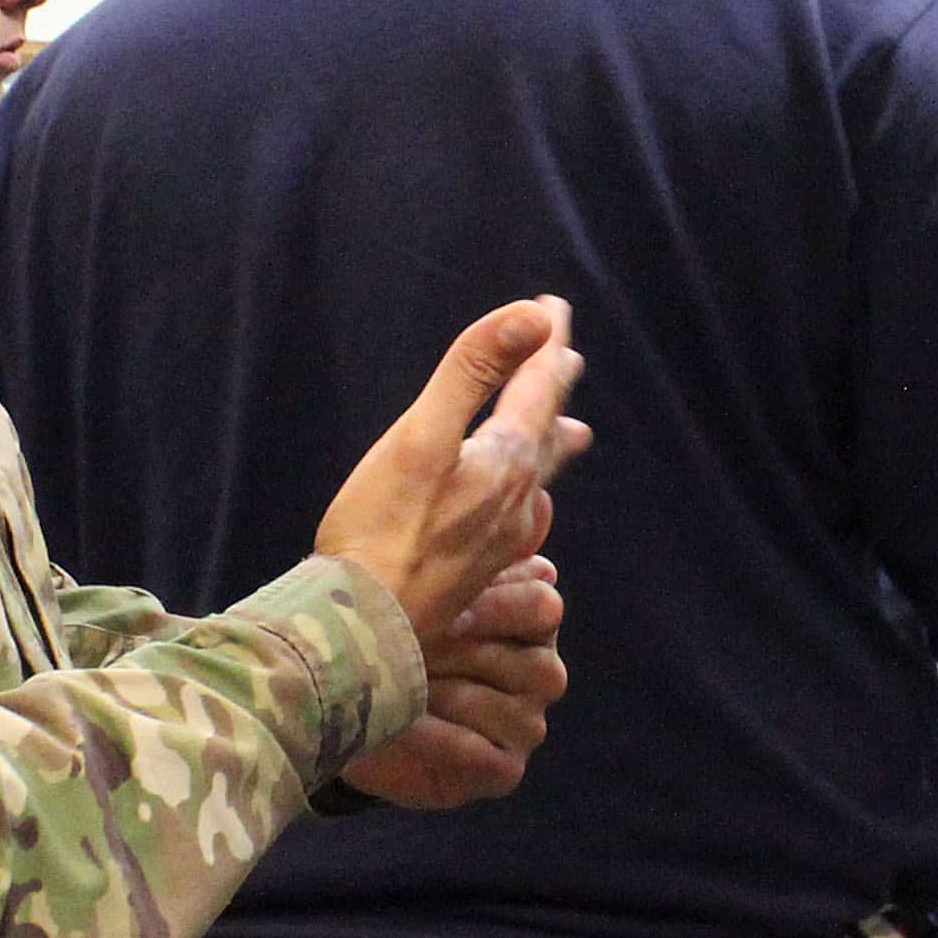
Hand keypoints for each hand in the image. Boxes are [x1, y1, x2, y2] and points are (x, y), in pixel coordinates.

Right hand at [318, 299, 588, 638]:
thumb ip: (473, 370)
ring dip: (552, 441)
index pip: (540, 384)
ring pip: (539, 474)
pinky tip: (525, 505)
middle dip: (553, 387)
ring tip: (573, 431)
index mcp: (508, 459)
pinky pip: (521, 513)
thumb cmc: (380, 528)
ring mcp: (504, 538)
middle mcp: (519, 498)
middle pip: (547, 429)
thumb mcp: (421, 435)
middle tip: (567, 359)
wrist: (365, 628)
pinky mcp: (482, 568)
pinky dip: (529, 485)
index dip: (547, 341)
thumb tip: (531, 317)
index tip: (552, 308)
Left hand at [345, 560, 565, 807]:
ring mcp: (526, 723)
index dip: (502, 608)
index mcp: (528, 621)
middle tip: (417, 653)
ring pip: (519, 713)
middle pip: (540, 666)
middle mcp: (539, 672)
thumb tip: (516, 524)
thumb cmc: (392, 642)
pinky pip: (491, 759)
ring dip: (453, 698)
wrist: (353, 711)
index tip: (453, 613)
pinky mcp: (505, 768)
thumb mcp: (418, 600)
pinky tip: (406, 725)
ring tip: (404, 688)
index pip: (544, 607)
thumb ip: (457, 572)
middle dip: (470, 660)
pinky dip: (444, 742)